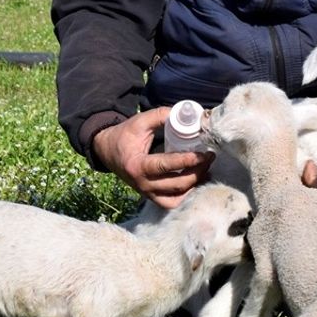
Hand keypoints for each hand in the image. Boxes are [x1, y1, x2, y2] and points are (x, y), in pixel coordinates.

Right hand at [93, 107, 214, 208]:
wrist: (106, 151)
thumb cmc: (124, 135)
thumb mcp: (139, 122)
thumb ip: (161, 116)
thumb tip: (188, 114)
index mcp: (138, 165)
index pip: (167, 165)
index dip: (188, 160)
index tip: (205, 153)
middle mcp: (142, 184)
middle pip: (177, 184)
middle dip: (197, 172)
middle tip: (210, 157)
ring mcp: (146, 193)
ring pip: (177, 197)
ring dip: (194, 184)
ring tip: (206, 169)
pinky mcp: (150, 197)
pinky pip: (172, 202)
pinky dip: (186, 195)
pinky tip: (196, 181)